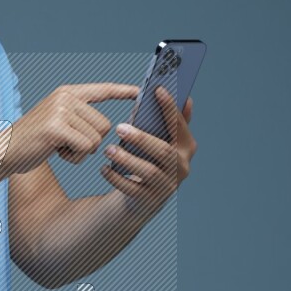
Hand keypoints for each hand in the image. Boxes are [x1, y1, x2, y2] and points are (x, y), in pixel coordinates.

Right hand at [2, 82, 139, 176]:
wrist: (3, 152)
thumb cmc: (33, 142)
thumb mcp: (58, 122)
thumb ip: (79, 117)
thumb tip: (108, 126)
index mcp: (66, 93)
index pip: (102, 89)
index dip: (123, 92)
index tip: (140, 92)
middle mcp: (65, 97)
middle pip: (105, 124)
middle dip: (91, 142)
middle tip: (66, 144)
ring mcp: (60, 110)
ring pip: (97, 138)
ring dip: (82, 151)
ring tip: (59, 148)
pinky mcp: (57, 127)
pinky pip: (86, 147)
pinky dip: (75, 157)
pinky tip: (56, 153)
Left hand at [99, 86, 196, 214]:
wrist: (142, 198)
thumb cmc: (149, 159)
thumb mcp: (158, 139)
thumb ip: (163, 120)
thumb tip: (169, 94)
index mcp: (186, 147)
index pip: (180, 126)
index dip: (170, 108)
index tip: (157, 90)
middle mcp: (181, 167)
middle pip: (164, 151)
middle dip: (142, 138)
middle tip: (119, 127)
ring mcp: (167, 186)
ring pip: (148, 171)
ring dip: (126, 159)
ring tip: (108, 150)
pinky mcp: (150, 200)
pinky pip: (132, 189)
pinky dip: (116, 178)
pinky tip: (104, 169)